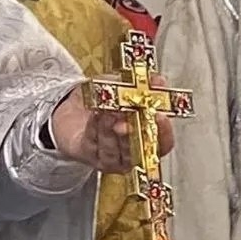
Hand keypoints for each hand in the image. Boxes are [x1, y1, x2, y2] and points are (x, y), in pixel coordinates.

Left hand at [49, 80, 175, 171]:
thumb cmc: (107, 100)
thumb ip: (144, 84)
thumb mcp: (126, 86)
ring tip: (110, 109)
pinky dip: (95, 127)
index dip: (164, 132)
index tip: (161, 115)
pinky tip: (96, 113)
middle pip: (137, 148)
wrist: (76, 107)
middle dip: (134, 129)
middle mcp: (131, 153)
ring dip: (111, 126)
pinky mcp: (89, 155)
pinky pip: (93, 143)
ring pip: (113, 147)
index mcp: (148, 139)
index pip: (163, 144)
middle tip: (131, 113)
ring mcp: (110, 158)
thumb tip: (159, 81)